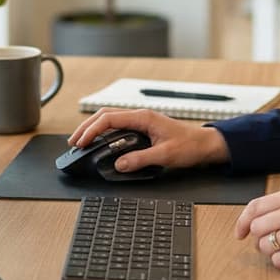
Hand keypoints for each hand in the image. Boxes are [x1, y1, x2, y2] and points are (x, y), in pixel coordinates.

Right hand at [68, 108, 229, 173]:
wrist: (205, 144)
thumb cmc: (190, 145)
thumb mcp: (165, 155)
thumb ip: (140, 159)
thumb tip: (119, 164)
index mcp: (143, 118)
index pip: (109, 119)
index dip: (91, 130)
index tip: (81, 142)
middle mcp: (141, 116)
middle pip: (105, 115)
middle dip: (86, 127)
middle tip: (74, 142)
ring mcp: (141, 121)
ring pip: (111, 120)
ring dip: (94, 129)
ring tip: (82, 142)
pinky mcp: (143, 129)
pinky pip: (118, 127)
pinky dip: (105, 133)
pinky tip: (100, 142)